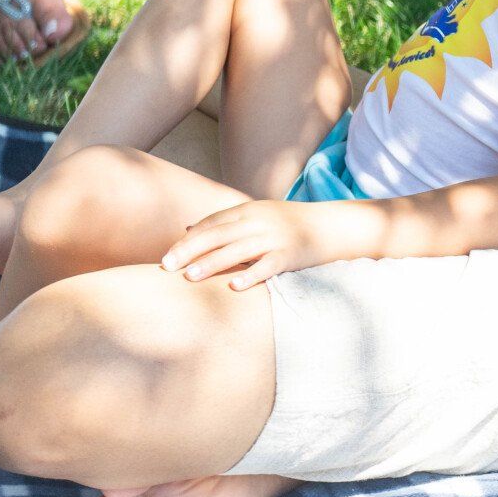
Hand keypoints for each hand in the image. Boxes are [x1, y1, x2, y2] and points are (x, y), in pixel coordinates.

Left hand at [161, 199, 347, 289]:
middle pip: (219, 235)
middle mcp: (260, 221)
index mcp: (250, 210)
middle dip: (190, 250)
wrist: (331, 226)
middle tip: (166, 266)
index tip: (167, 255)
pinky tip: (234, 286)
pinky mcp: (291, 254)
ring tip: (189, 277)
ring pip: (238, 251)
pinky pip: (267, 266)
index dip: (189, 239)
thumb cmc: (287, 224)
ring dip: (211, 263)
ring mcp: (276, 237)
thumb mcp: (257, 215)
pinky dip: (250, 276)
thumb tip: (188, 229)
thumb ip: (224, 222)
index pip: (213, 223)